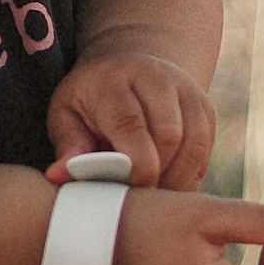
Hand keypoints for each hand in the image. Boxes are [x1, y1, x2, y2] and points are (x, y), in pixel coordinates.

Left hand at [47, 47, 214, 191]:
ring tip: (151, 197)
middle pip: (169, 136)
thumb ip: (68, 145)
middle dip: (155, 176)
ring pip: (193, 145)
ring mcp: (187, 91)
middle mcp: (157, 79)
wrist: (132, 64)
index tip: (125, 194)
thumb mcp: (67, 114)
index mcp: (114, 81)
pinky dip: (188, 177)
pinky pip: (204, 152)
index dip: (133, 167)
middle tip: (137, 200)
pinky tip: (167, 187)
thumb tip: (57, 176)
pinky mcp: (206, 109)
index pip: (130, 125)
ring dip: (174, 180)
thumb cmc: (91, 100)